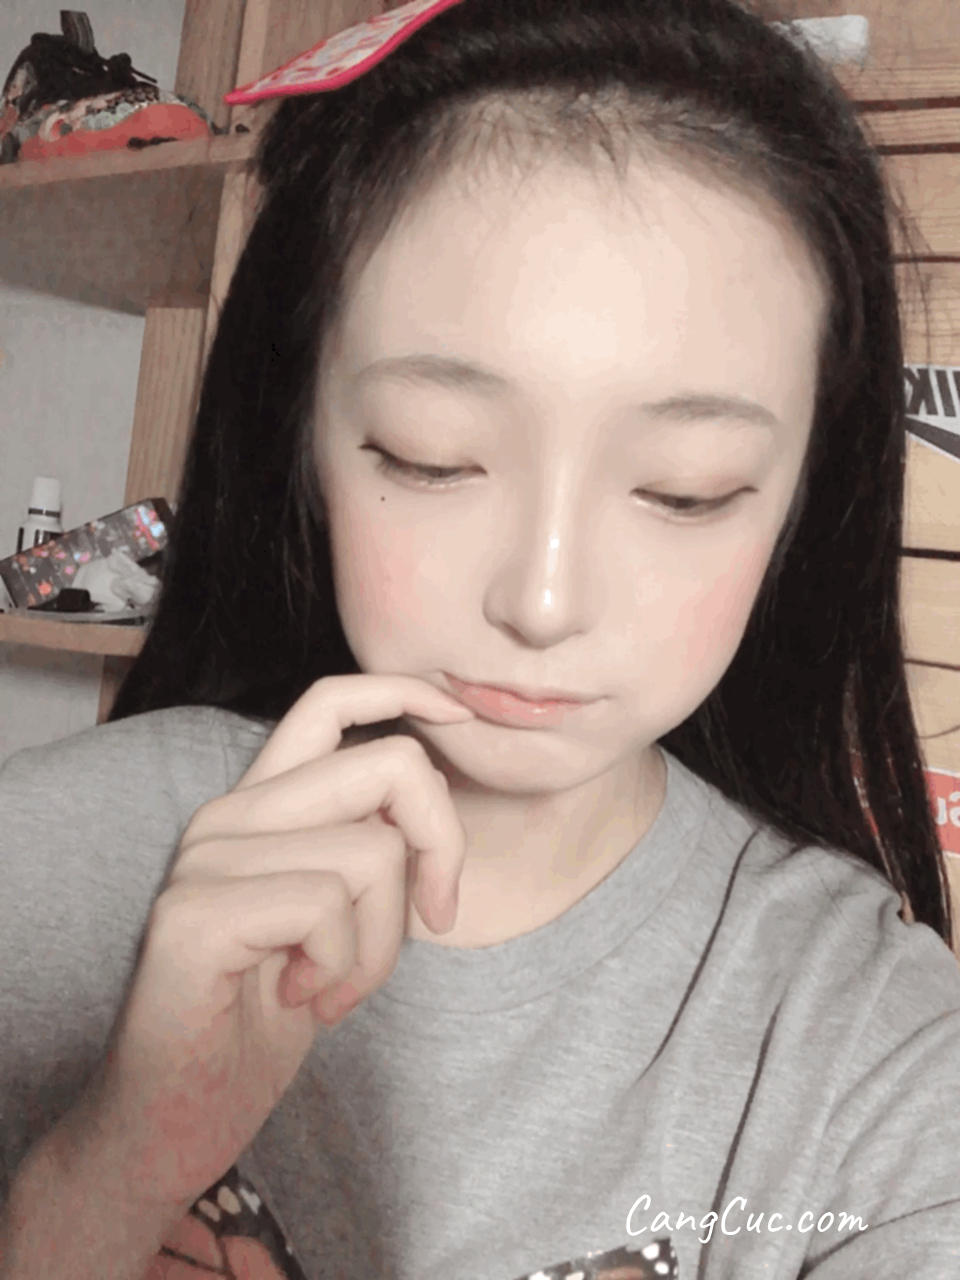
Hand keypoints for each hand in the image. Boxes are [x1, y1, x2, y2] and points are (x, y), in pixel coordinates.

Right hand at [75, 675, 474, 1209]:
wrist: (172, 1123)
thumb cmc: (260, 1021)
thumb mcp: (336, 922)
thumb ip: (364, 852)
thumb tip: (431, 807)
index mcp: (261, 806)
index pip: (330, 701)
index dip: (404, 695)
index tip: (461, 718)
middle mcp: (229, 814)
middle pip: (389, 766)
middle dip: (443, 848)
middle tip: (432, 919)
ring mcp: (205, 859)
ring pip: (373, 853)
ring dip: (383, 945)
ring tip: (335, 987)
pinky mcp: (194, 913)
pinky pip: (327, 906)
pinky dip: (343, 968)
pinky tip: (301, 1000)